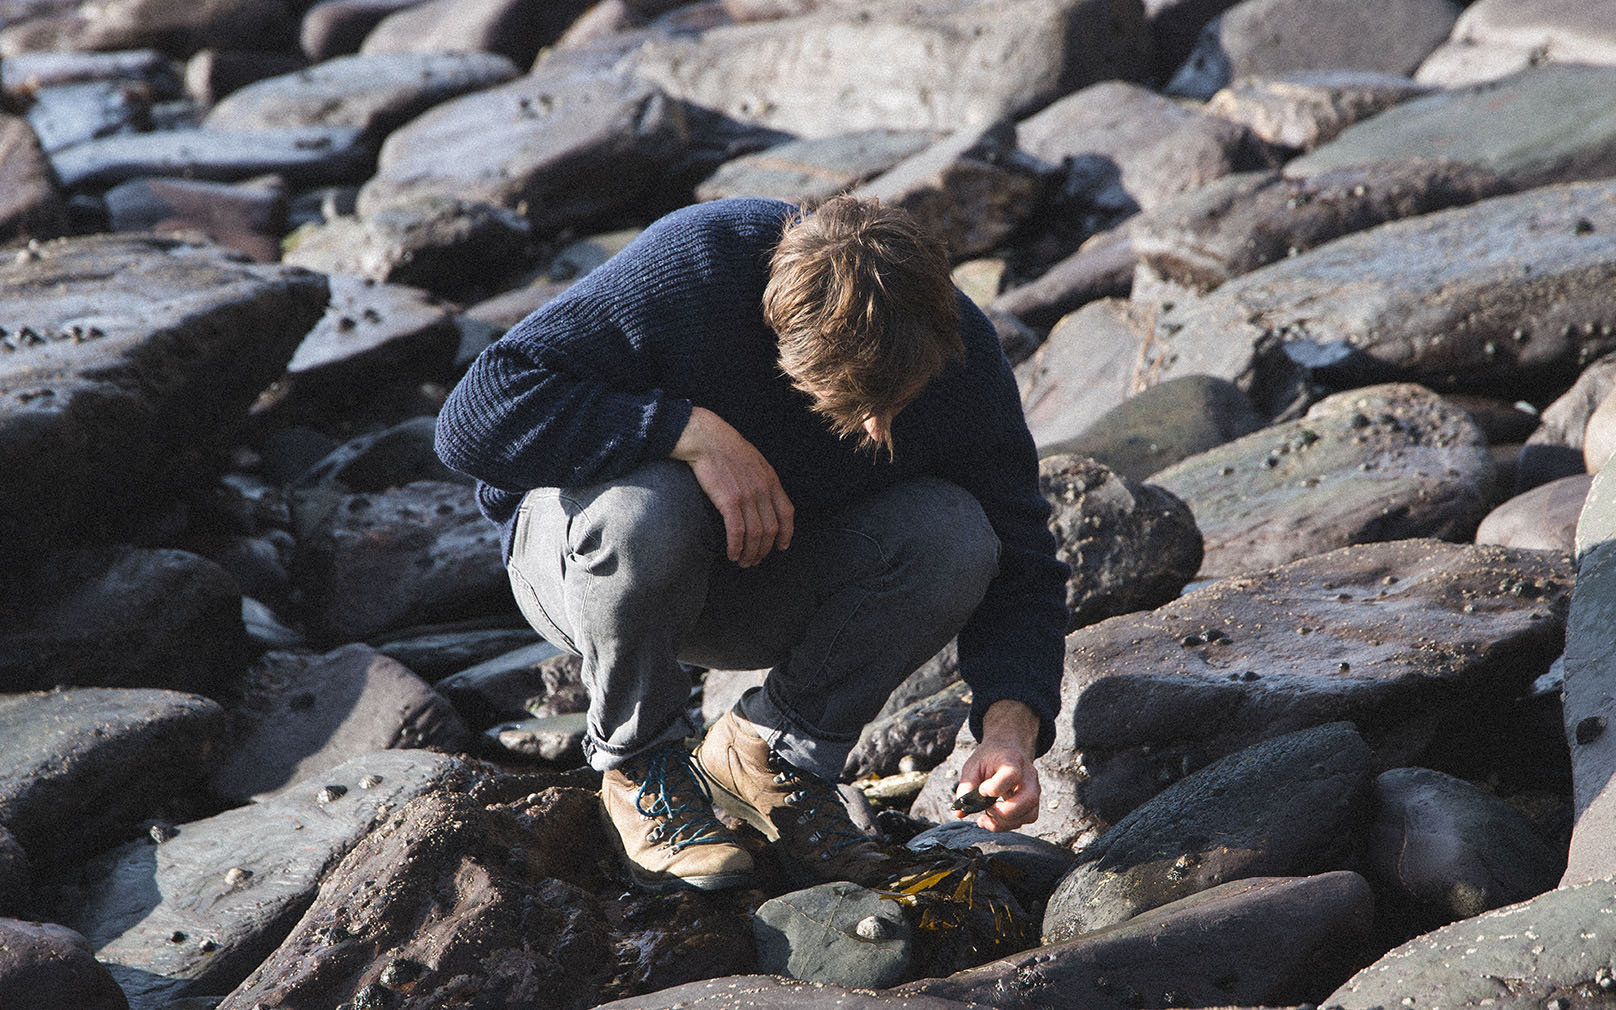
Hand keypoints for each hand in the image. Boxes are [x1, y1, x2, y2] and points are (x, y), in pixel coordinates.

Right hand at [671, 406, 794, 567]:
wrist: (707, 438)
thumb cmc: (726, 449)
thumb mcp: (754, 462)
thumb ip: (762, 480)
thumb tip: (764, 499)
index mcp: (771, 480)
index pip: (787, 513)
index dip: (786, 534)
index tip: (780, 547)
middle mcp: (763, 490)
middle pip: (771, 529)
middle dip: (764, 550)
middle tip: (755, 560)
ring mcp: (747, 495)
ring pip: (756, 535)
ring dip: (750, 553)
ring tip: (743, 562)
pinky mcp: (729, 500)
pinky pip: (737, 531)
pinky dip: (736, 547)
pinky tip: (732, 554)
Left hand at [953, 699, 1041, 830]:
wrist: (1007, 750)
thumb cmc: (990, 758)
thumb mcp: (973, 765)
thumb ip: (966, 786)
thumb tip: (959, 812)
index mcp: (1012, 760)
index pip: (1012, 775)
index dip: (994, 788)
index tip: (981, 790)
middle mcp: (1028, 775)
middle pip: (1028, 799)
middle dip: (1004, 813)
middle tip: (987, 810)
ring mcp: (1034, 789)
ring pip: (1030, 814)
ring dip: (1006, 823)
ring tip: (987, 818)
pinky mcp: (1033, 802)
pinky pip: (1027, 818)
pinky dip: (1010, 824)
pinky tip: (994, 819)